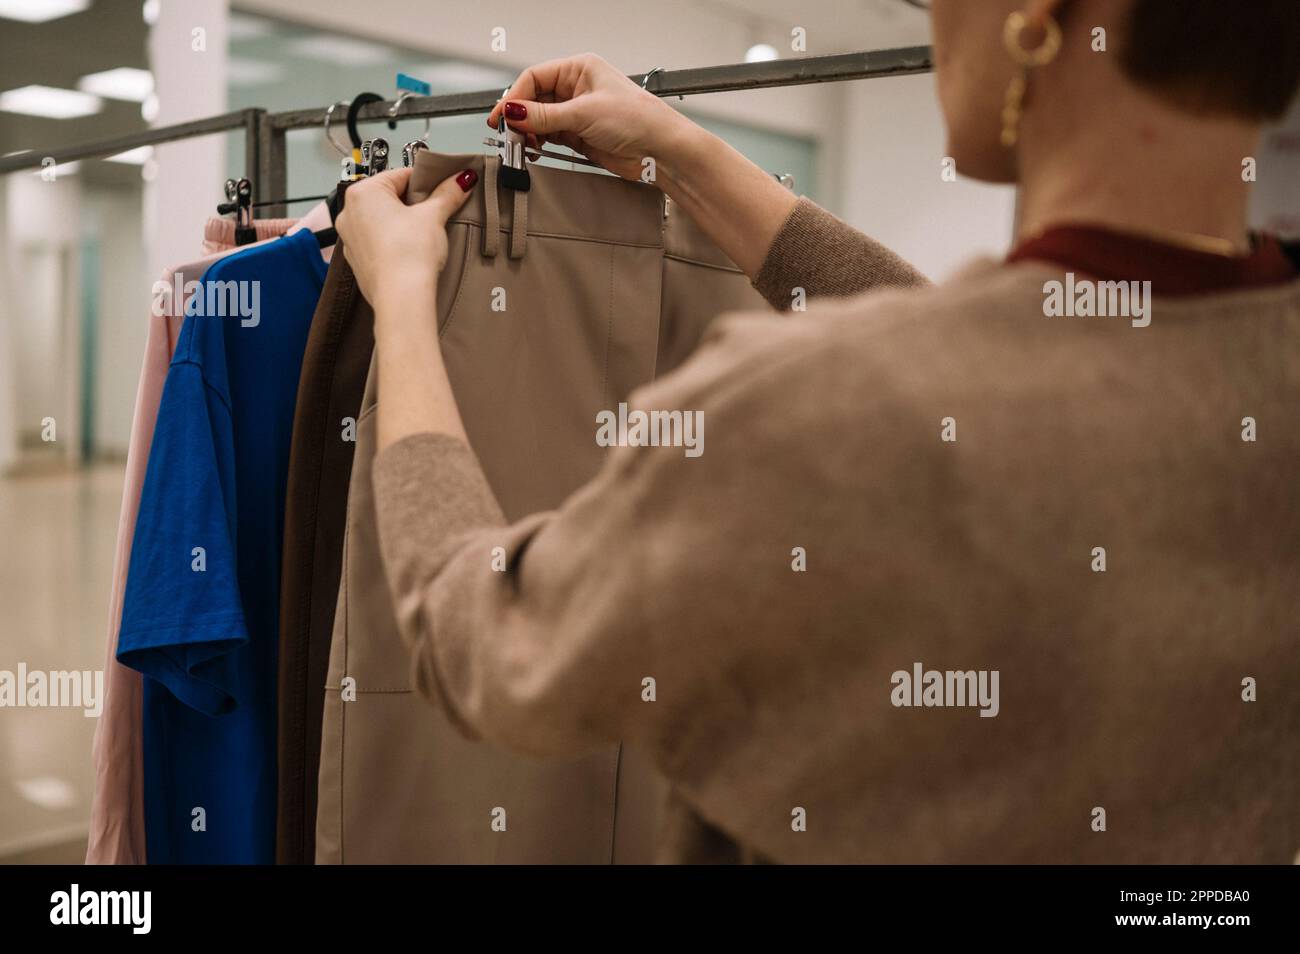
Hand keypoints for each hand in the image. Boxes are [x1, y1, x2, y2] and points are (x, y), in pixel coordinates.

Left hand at [335, 166, 477, 309]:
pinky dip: (394, 243)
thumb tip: (461, 179)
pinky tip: (412, 252)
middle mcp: (350, 213)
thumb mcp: (434, 216)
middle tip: (436, 213)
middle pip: (390, 198)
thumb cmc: (408, 254)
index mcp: (363, 193)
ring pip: (383, 221)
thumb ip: (448, 193)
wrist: (401, 298)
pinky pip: (378, 243)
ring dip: (404, 224)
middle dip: (414, 204)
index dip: (426, 182)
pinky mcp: (358, 261)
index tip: (442, 188)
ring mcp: (351, 239)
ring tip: (425, 235)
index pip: (400, 175)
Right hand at [486, 53, 695, 182]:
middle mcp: (576, 88)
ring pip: (540, 120)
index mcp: (579, 69)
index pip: (534, 77)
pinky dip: (539, 143)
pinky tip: (535, 149)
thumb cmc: (637, 120)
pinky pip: (550, 136)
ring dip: (528, 132)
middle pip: (534, 99)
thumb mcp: (584, 114)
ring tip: (523, 145)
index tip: (502, 117)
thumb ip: (545, 116)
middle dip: (520, 117)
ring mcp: (577, 113)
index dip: (515, 97)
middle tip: (509, 135)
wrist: (660, 150)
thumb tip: (512, 112)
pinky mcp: (579, 135)